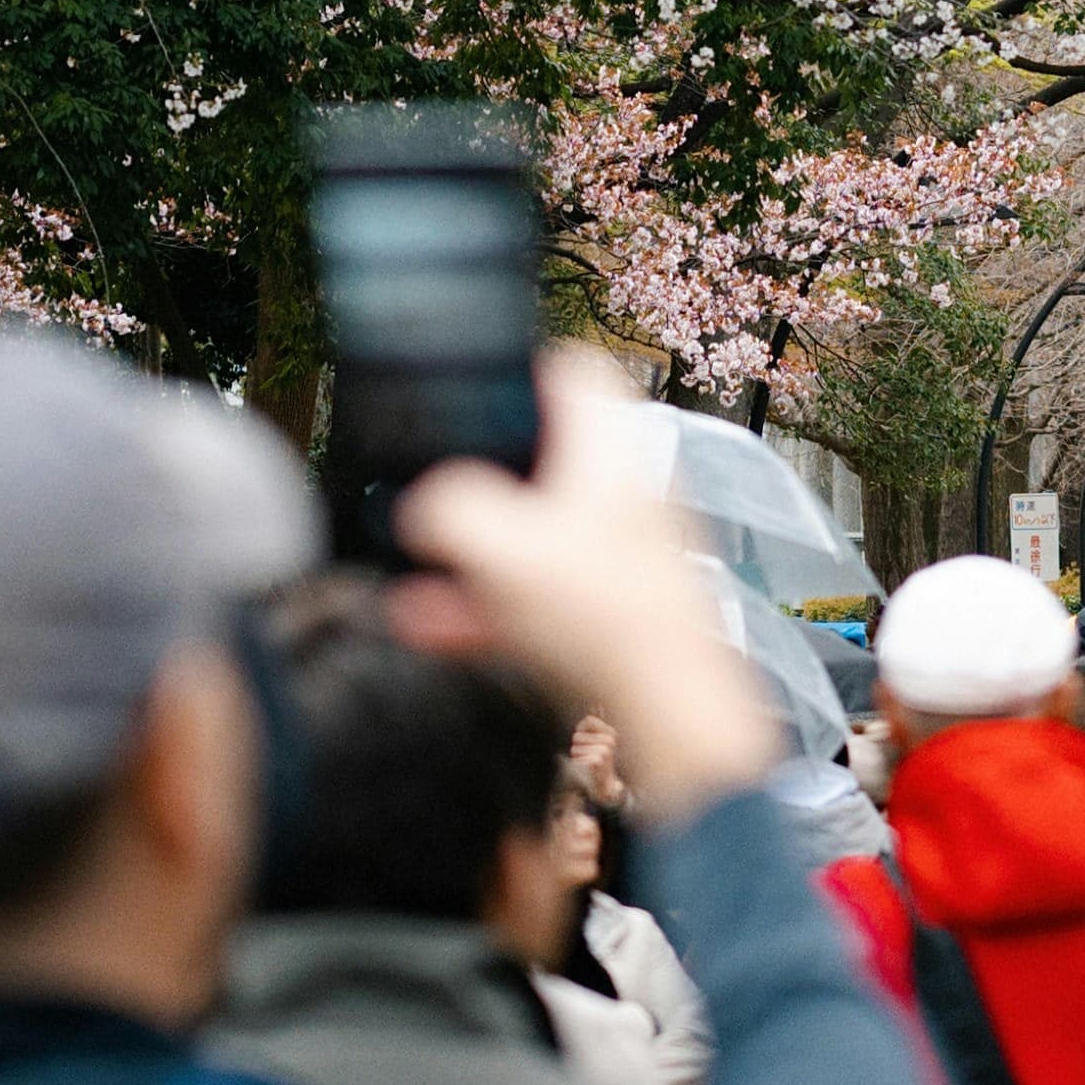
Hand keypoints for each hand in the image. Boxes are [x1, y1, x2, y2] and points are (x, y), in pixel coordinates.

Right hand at [397, 350, 787, 819]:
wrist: (671, 714)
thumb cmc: (608, 617)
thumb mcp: (501, 547)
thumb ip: (448, 511)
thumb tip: (422, 506)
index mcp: (610, 449)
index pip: (573, 370)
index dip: (519, 372)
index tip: (473, 396)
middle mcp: (624, 493)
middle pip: (543, 462)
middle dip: (477, 486)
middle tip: (431, 498)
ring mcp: (624, 554)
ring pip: (536, 536)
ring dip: (473, 555)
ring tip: (413, 581)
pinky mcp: (617, 611)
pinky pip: (543, 593)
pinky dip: (492, 603)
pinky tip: (433, 628)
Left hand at [566, 711, 628, 805]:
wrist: (605, 786)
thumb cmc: (600, 760)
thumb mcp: (599, 740)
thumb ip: (596, 722)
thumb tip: (596, 703)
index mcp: (610, 732)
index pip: (587, 720)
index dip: (582, 730)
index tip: (587, 740)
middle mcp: (609, 740)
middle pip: (578, 735)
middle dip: (578, 745)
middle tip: (589, 755)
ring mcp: (604, 750)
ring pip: (575, 747)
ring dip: (578, 756)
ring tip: (588, 762)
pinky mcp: (597, 761)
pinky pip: (577, 758)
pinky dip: (578, 764)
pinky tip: (588, 770)